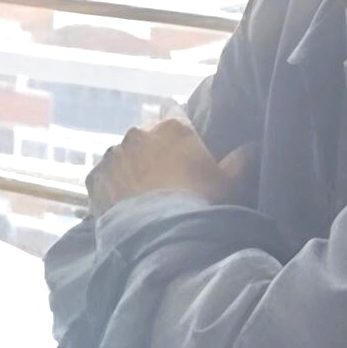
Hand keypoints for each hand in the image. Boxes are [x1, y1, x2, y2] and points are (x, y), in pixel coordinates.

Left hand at [86, 120, 251, 212]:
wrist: (161, 236)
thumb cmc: (201, 204)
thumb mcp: (230, 181)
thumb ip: (241, 159)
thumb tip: (252, 146)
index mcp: (172, 127)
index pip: (173, 111)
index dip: (177, 125)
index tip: (178, 139)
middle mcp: (137, 134)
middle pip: (145, 134)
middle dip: (151, 149)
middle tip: (161, 174)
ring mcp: (112, 155)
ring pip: (121, 155)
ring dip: (129, 167)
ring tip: (140, 193)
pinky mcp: (93, 178)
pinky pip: (102, 177)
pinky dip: (111, 185)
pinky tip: (122, 202)